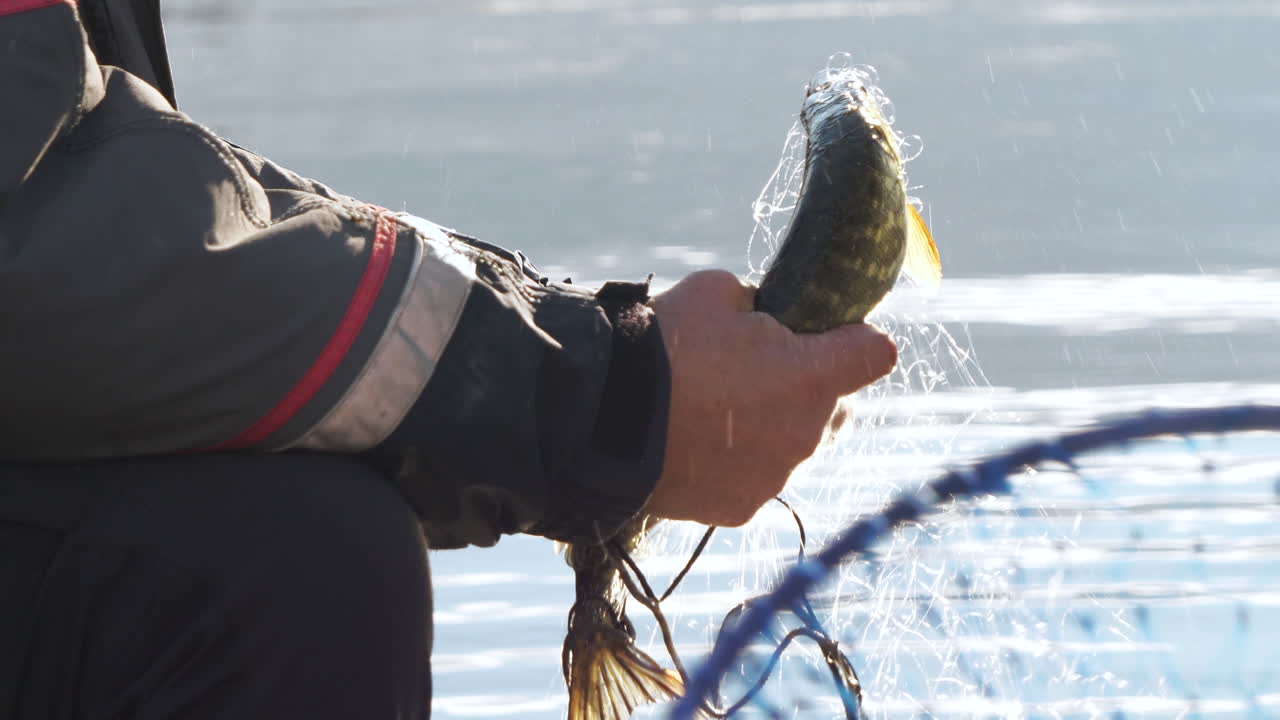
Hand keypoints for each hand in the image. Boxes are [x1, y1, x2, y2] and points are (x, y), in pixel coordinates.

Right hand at [646, 270, 896, 526]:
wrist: (603, 419)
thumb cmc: (662, 346)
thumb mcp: (714, 292)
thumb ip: (757, 306)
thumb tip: (761, 319)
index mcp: (812, 376)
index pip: (875, 354)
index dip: (854, 340)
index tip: (831, 336)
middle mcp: (807, 433)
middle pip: (831, 405)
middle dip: (802, 387)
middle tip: (747, 373)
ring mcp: (775, 476)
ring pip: (790, 444)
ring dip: (767, 428)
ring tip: (712, 413)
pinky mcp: (742, 507)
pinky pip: (754, 478)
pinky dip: (735, 464)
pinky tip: (696, 445)